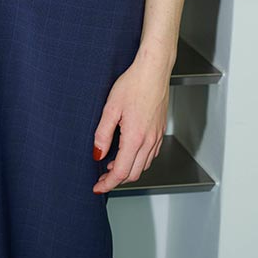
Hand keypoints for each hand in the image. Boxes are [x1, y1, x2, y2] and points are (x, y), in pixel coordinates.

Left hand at [91, 48, 170, 193]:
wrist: (154, 70)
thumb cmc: (133, 84)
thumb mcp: (110, 108)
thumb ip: (102, 134)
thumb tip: (97, 153)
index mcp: (135, 138)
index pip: (120, 172)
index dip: (108, 183)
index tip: (98, 187)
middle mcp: (149, 141)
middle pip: (133, 173)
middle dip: (116, 180)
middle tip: (102, 177)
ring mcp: (156, 136)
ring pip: (143, 166)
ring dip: (128, 170)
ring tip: (112, 164)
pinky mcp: (159, 130)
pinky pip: (151, 154)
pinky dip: (138, 160)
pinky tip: (129, 152)